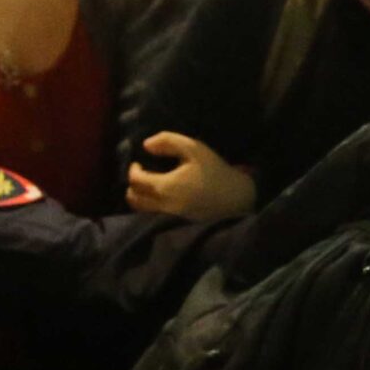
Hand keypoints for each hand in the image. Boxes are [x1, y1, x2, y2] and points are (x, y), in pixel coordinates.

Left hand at [126, 132, 257, 220]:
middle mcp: (161, 207)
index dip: (132, 170)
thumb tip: (146, 145)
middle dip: (133, 186)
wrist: (237, 199)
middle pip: (132, 198)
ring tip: (149, 189)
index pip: (134, 180)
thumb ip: (168, 142)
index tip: (138, 163)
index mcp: (164, 187)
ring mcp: (168, 220)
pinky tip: (161, 201)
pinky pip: (151, 220)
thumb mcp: (194, 149)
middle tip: (142, 176)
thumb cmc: (215, 172)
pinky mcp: (175, 227)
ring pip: (140, 211)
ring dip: (139, 198)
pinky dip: (149, 210)